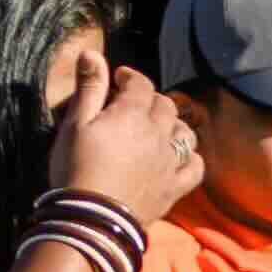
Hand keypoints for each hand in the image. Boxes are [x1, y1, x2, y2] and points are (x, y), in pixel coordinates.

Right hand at [47, 63, 199, 227]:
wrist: (92, 218)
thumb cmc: (76, 168)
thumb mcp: (74, 124)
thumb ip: (88, 88)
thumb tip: (92, 53)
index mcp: (132, 115)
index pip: (141, 85)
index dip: (130, 77)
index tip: (118, 77)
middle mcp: (158, 135)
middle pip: (165, 106)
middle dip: (150, 100)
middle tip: (132, 105)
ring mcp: (170, 162)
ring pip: (185, 133)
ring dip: (173, 126)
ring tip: (157, 129)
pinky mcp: (175, 188)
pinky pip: (196, 167)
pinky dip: (191, 158)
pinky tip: (179, 158)